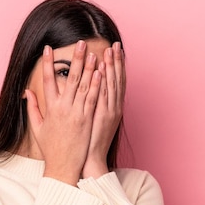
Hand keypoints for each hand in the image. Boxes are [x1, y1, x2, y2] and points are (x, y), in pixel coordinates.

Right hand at [26, 41, 102, 185]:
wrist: (63, 167)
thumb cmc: (51, 149)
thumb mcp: (37, 128)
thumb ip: (32, 108)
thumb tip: (27, 92)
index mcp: (49, 108)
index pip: (47, 80)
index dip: (47, 63)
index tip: (48, 49)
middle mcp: (62, 108)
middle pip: (69, 78)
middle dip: (74, 59)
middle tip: (79, 42)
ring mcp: (76, 114)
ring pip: (83, 86)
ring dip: (88, 68)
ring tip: (93, 52)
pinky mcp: (87, 120)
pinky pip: (93, 98)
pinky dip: (96, 85)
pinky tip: (100, 72)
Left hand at [82, 42, 124, 178]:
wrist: (91, 161)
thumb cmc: (88, 143)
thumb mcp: (93, 122)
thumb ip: (92, 106)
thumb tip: (88, 93)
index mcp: (111, 108)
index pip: (115, 83)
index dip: (116, 66)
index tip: (115, 51)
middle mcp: (113, 108)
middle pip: (116, 80)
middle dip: (116, 61)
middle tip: (116, 44)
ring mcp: (108, 111)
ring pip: (111, 84)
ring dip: (111, 66)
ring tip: (110, 50)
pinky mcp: (101, 116)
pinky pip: (102, 95)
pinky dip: (103, 81)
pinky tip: (102, 68)